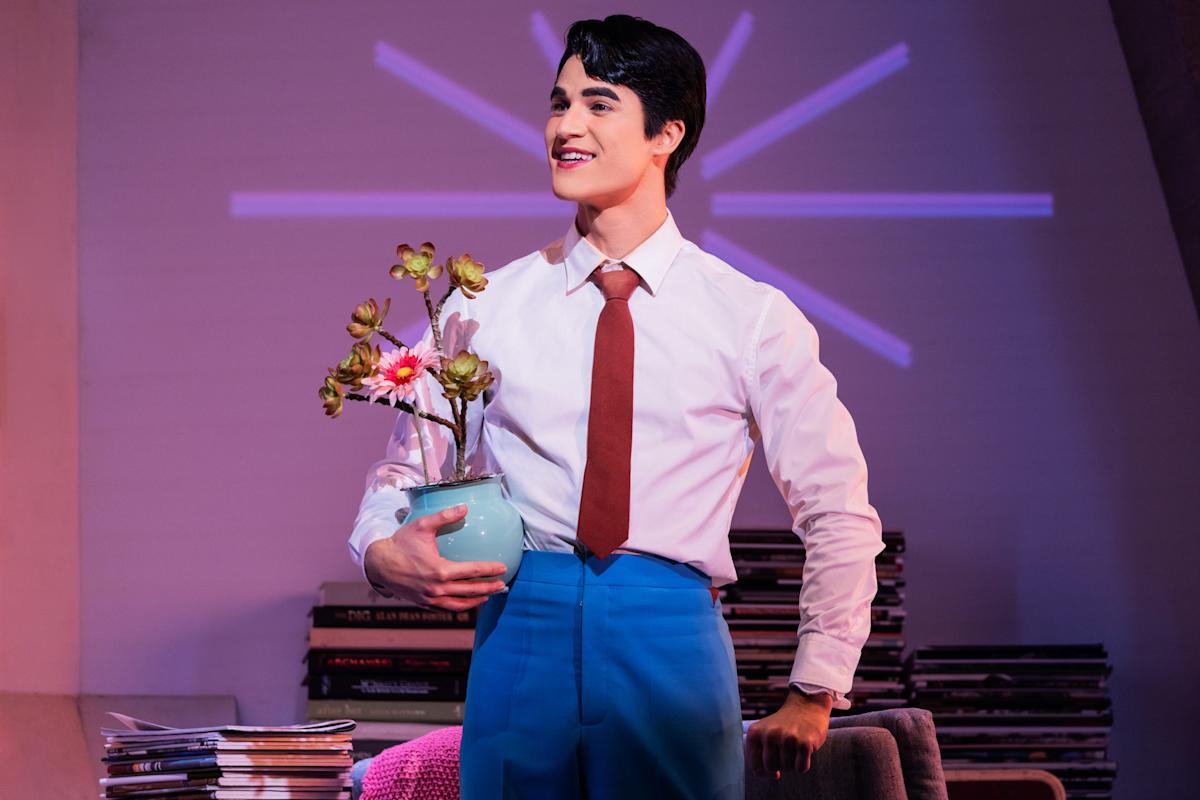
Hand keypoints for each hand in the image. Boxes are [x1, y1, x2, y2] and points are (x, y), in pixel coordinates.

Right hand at [363, 503, 507, 610]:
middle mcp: (437, 588)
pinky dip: (460, 607)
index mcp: (440, 570)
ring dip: (477, 600)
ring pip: (460, 604)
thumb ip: (445, 516)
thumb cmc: (401, 543)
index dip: (490, 570)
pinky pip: (446, 608)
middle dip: (489, 588)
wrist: (379, 564)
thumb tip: (465, 507)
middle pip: (470, 590)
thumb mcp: (422, 526)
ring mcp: (430, 599)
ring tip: (489, 595)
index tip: (503, 568)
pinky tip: (468, 602)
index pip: (472, 571)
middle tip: (502, 585)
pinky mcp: (424, 604)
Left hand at [744, 687, 831, 777]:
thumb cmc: (785, 725)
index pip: (755, 766)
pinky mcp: (804, 743)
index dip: (764, 771)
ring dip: (792, 763)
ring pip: (787, 769)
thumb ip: (760, 753)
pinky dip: (804, 764)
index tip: (772, 767)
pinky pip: (801, 768)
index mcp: (755, 732)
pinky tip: (804, 751)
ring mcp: (787, 738)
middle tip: (786, 753)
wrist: (806, 706)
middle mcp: (769, 734)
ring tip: (795, 747)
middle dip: (779, 766)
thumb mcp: (765, 732)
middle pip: (771, 768)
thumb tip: (773, 776)